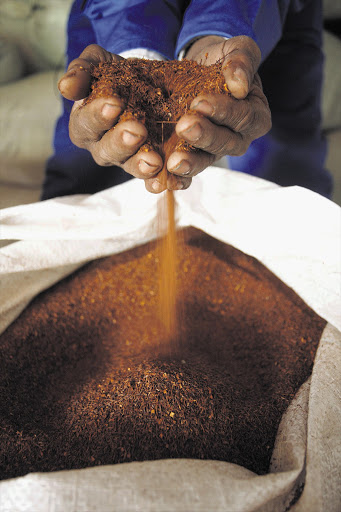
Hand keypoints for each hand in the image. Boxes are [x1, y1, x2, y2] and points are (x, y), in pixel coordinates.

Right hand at [58, 45, 165, 189]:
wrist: (150, 83)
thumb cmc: (116, 75)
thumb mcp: (99, 64)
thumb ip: (82, 71)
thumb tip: (65, 87)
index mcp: (85, 125)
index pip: (86, 124)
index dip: (98, 115)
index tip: (114, 103)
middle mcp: (103, 148)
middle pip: (108, 151)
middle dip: (122, 142)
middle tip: (137, 131)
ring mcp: (128, 160)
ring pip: (131, 167)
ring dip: (142, 166)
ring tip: (154, 161)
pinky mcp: (152, 166)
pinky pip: (154, 178)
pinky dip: (162, 179)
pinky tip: (169, 180)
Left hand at [166, 35, 271, 189]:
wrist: (200, 71)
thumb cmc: (223, 62)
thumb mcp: (237, 51)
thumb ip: (242, 62)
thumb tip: (239, 85)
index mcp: (255, 117)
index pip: (243, 117)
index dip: (223, 111)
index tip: (200, 102)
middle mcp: (237, 140)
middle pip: (224, 143)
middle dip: (204, 136)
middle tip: (183, 126)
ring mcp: (213, 152)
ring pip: (204, 162)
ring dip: (189, 163)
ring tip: (173, 162)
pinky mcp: (192, 158)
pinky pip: (185, 173)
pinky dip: (174, 178)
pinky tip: (161, 179)